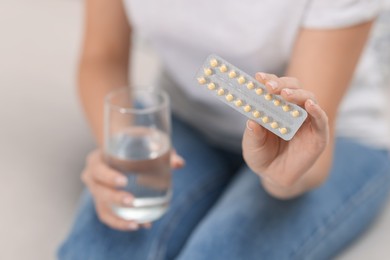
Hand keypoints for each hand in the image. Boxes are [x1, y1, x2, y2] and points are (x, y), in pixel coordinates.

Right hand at [81, 149, 184, 230]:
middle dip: (115, 198)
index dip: (108, 176)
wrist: (121, 151)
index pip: (98, 169)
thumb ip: (162, 152)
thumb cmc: (132, 145)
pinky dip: (122, 223)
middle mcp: (93, 177)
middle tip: (131, 201)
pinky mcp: (103, 204)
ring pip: (103, 208)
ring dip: (119, 218)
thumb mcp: (143, 143)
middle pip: (99, 191)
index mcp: (97, 159)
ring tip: (137, 223)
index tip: (124, 181)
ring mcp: (96, 193)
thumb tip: (180, 163)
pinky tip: (140, 225)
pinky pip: (109, 217)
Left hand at [242, 72, 328, 188]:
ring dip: (297, 94)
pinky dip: (317, 111)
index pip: (275, 87)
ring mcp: (307, 121)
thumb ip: (253, 133)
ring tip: (285, 95)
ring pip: (308, 99)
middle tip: (270, 86)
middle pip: (293, 88)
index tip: (258, 77)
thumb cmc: (261, 155)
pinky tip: (310, 105)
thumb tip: (252, 121)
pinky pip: (321, 120)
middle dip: (282, 84)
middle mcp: (293, 110)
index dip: (268, 80)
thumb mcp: (252, 144)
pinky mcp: (318, 135)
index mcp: (275, 106)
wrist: (274, 176)